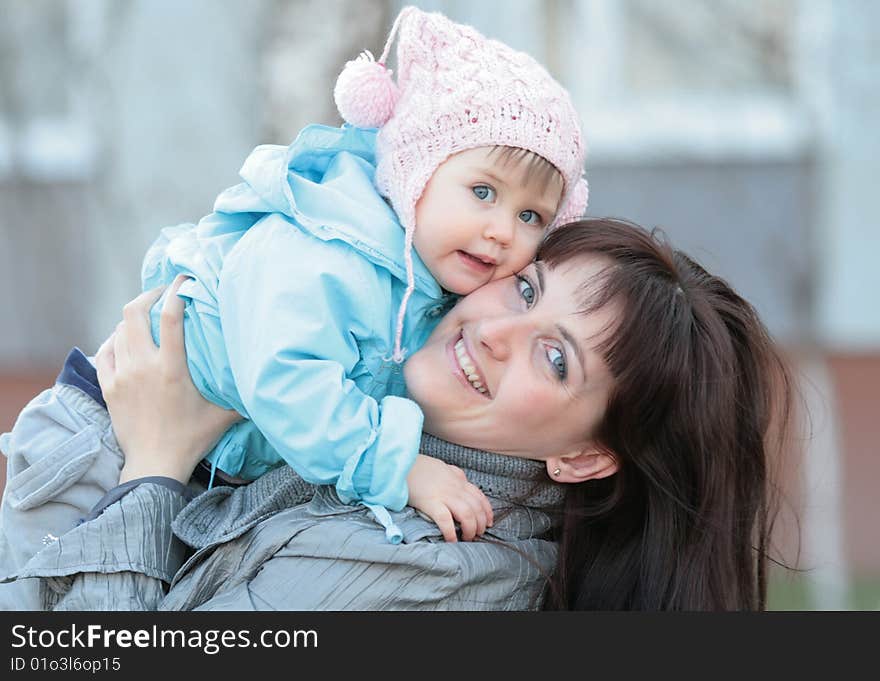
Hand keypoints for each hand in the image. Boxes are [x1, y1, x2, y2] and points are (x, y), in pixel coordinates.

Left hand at [95, 275, 241, 483]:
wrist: (154, 464)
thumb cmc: (191, 439)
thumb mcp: (223, 415)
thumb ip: (242, 395)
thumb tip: (265, 380)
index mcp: (172, 368)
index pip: (172, 317)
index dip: (178, 291)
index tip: (185, 281)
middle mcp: (143, 366)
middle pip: (134, 312)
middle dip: (149, 296)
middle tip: (163, 294)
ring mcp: (122, 375)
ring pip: (119, 329)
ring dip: (132, 318)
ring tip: (148, 318)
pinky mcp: (108, 386)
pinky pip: (105, 351)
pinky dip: (114, 339)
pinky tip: (124, 340)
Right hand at [406, 454, 493, 542]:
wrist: (401, 464)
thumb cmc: (419, 467)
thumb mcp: (442, 467)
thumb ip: (454, 474)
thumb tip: (463, 480)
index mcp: (458, 479)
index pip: (479, 496)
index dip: (487, 511)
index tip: (489, 521)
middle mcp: (455, 487)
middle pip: (476, 507)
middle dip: (481, 523)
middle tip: (478, 534)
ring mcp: (443, 495)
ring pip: (467, 514)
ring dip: (470, 529)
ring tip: (468, 538)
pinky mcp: (430, 502)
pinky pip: (445, 520)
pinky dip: (451, 532)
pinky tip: (452, 540)